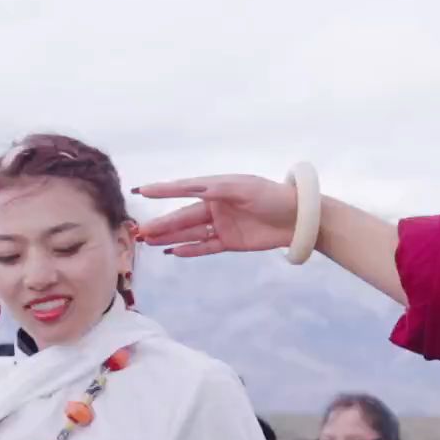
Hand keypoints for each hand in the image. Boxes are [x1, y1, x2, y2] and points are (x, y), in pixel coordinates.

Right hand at [132, 174, 298, 259]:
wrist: (298, 219)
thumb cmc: (273, 197)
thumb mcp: (246, 189)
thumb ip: (219, 189)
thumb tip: (193, 188)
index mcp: (218, 188)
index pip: (186, 189)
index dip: (164, 190)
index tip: (143, 191)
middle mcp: (216, 206)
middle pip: (184, 216)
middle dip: (163, 223)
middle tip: (141, 231)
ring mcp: (222, 225)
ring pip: (190, 232)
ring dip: (170, 237)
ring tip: (149, 241)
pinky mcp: (230, 242)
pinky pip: (205, 246)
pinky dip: (190, 249)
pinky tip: (173, 252)